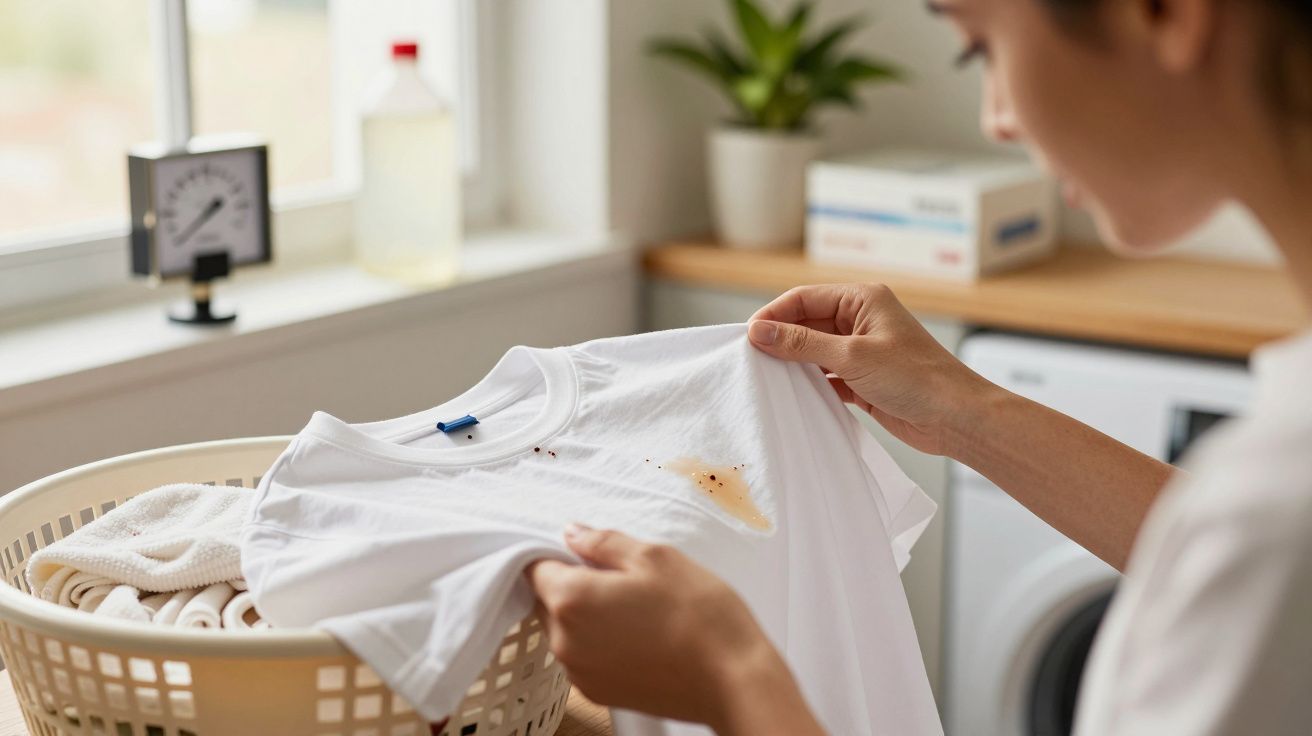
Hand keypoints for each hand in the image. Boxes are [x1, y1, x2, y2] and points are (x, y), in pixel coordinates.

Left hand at [526, 525, 822, 734]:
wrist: (731, 679)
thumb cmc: (697, 613)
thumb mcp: (654, 557)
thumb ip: (603, 542)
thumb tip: (572, 533)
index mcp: (571, 599)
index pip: (535, 567)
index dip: (559, 553)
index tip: (589, 551)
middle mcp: (563, 641)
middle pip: (547, 601)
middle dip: (574, 583)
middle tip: (624, 578)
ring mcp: (579, 673)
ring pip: (566, 630)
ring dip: (588, 615)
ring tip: (638, 609)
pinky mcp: (598, 693)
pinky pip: (584, 657)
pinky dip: (601, 643)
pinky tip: (641, 635)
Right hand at [748, 283, 995, 455]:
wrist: (956, 418)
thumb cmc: (917, 379)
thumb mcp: (852, 357)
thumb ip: (802, 344)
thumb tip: (759, 332)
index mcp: (863, 300)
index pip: (805, 298)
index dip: (775, 314)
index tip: (748, 336)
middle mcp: (861, 320)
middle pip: (807, 323)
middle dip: (781, 339)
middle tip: (751, 359)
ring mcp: (862, 351)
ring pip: (814, 351)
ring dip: (793, 363)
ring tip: (766, 378)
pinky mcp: (863, 379)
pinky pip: (825, 375)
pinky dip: (809, 383)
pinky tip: (793, 394)